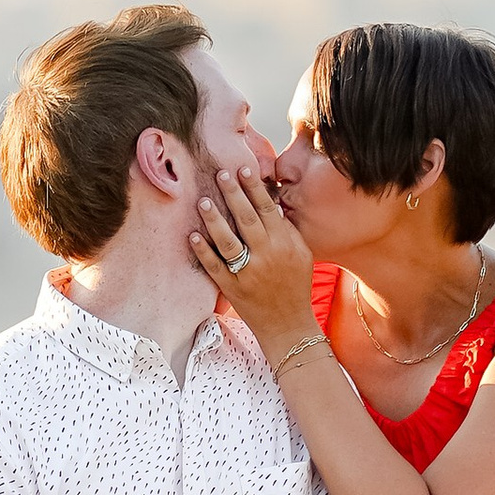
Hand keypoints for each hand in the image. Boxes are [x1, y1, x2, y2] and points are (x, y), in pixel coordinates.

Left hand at [192, 158, 321, 360]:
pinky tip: (192, 236)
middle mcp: (267, 256)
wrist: (288, 325)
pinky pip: (215, 267)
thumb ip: (288, 230)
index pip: (267, 209)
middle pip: (247, 219)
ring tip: (203, 201)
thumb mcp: (302, 254)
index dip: (254, 187)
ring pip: (229, 241)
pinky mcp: (233, 289)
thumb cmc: (295, 285)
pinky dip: (203, 251)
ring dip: (214, 220)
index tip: (243, 169)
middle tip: (220, 173)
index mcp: (285, 244)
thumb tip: (271, 203)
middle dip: (233, 194)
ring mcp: (248, 273)